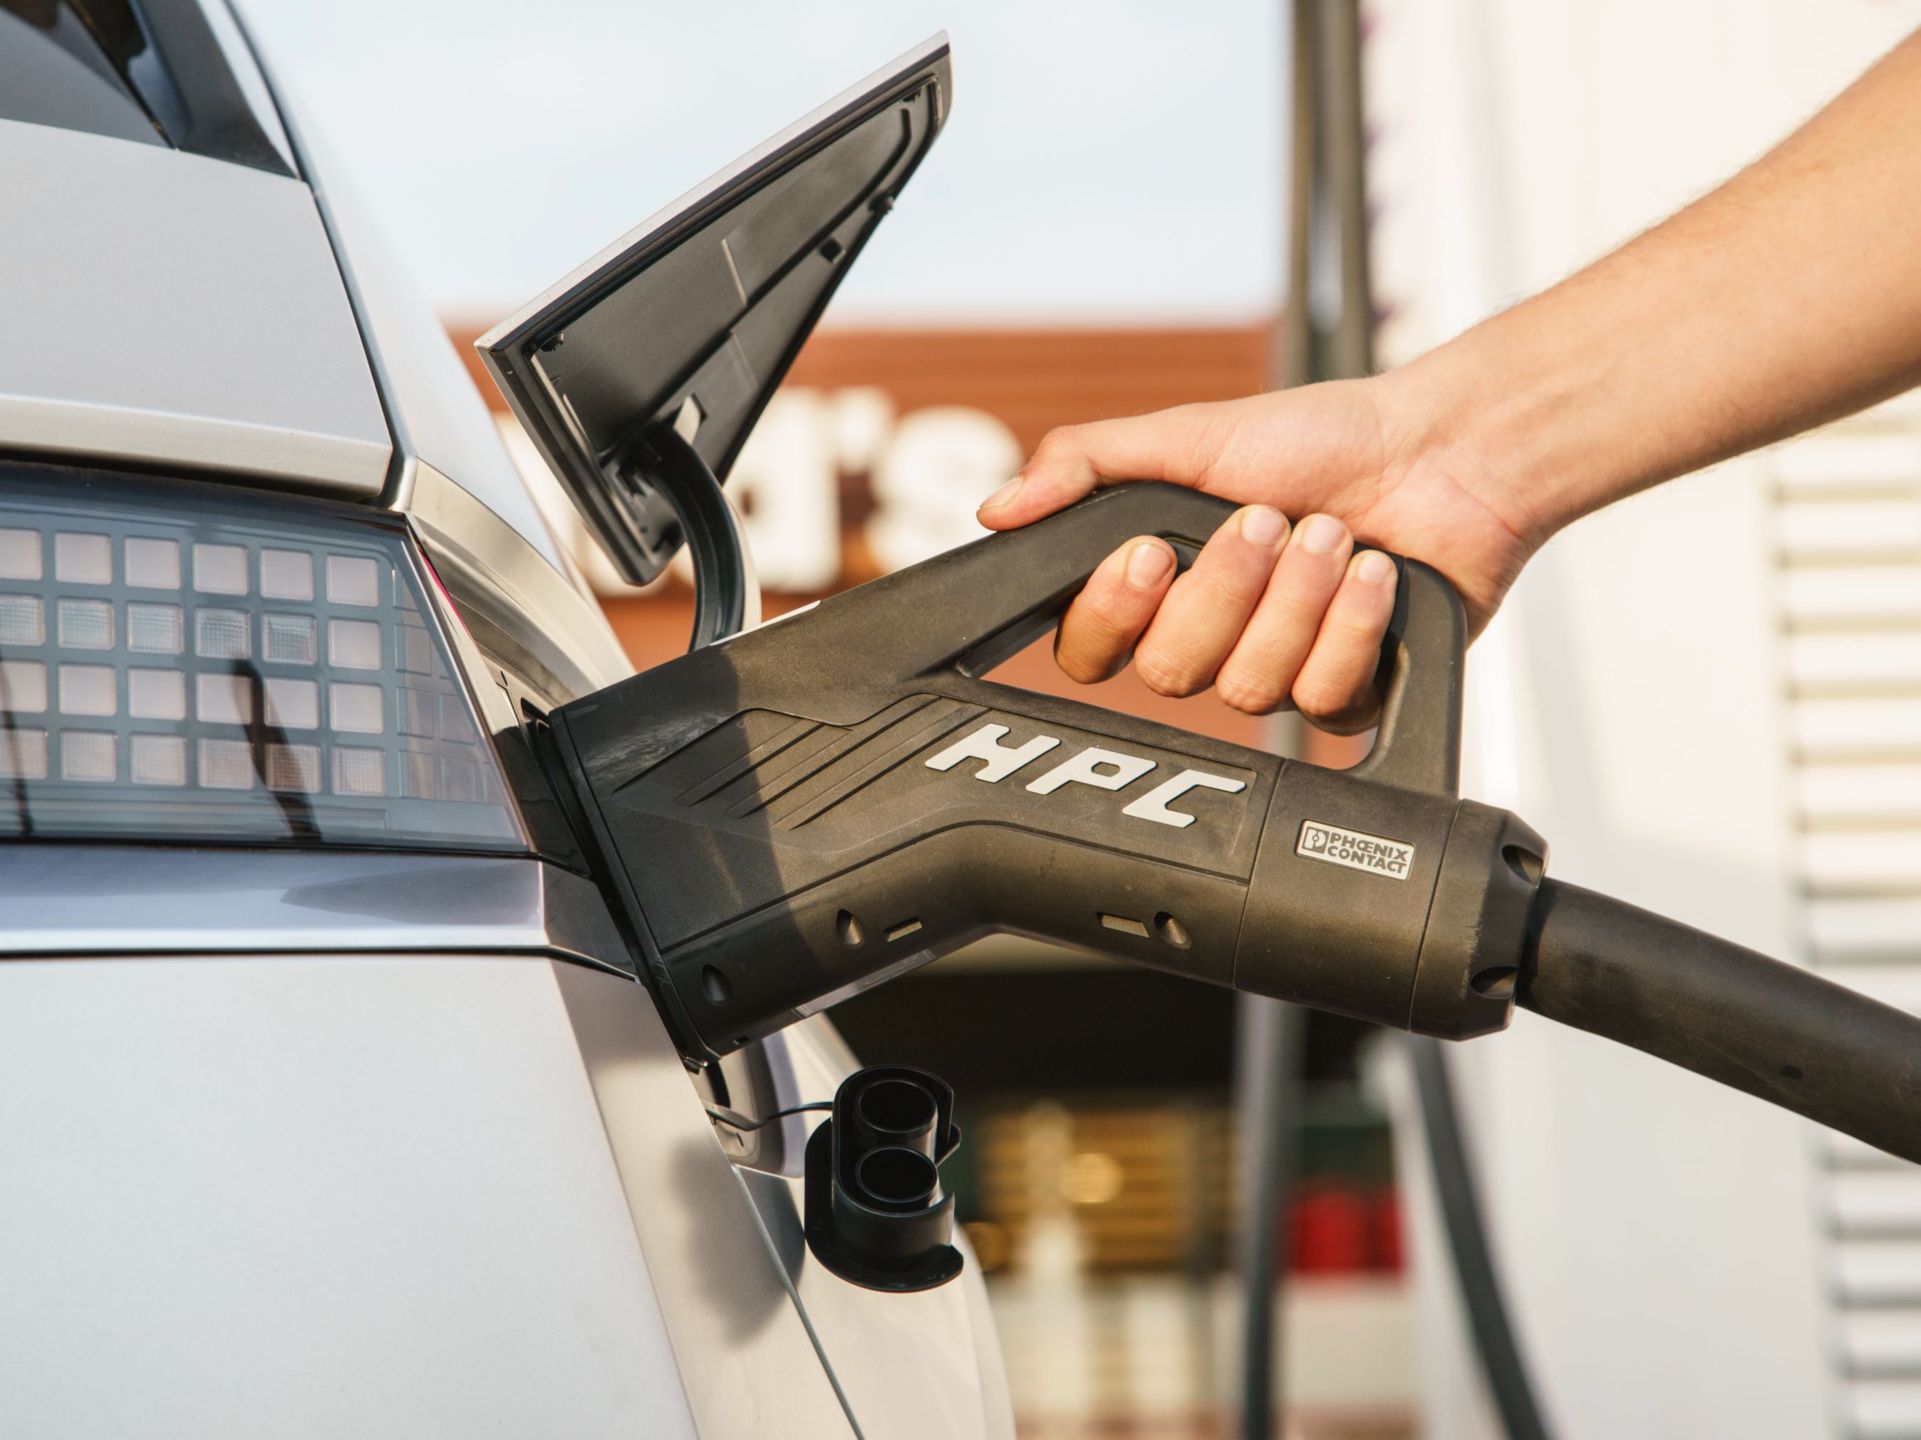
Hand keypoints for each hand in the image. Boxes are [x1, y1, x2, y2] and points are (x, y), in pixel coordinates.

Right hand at [975, 374, 1535, 732]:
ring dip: (1298, 596)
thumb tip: (997, 509)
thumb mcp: (1188, 435)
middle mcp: (1207, 639)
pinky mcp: (1343, 696)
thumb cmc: (1322, 438)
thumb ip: (1085, 465)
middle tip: (1270, 520)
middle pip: (1169, 671)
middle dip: (1228, 586)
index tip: (1152, 551)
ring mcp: (1272, 673)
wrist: (1445, 454)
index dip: (1114, 611)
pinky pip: (1321, 699)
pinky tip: (1374, 577)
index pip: (1089, 649)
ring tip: (1333, 535)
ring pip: (1248, 688)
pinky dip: (1352, 624)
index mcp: (1157, 588)